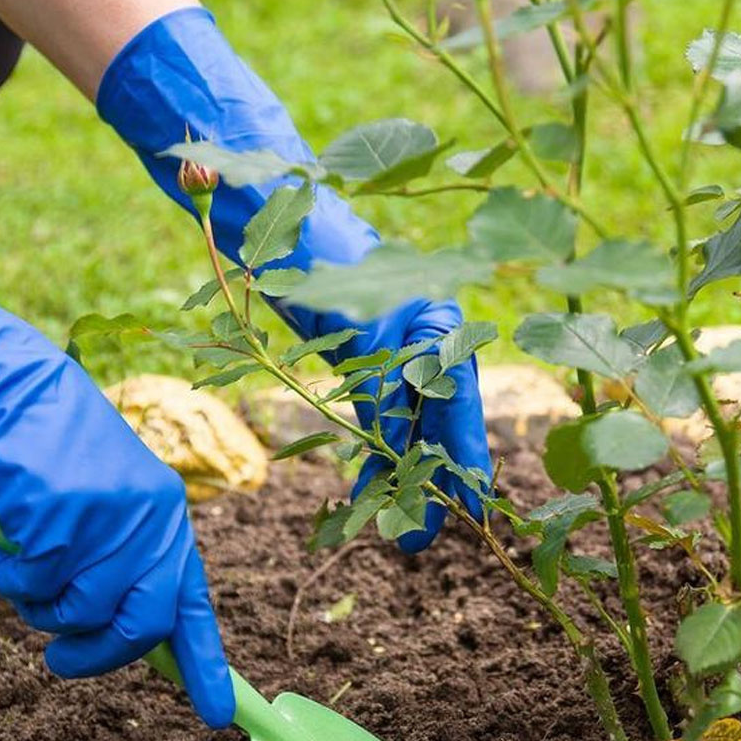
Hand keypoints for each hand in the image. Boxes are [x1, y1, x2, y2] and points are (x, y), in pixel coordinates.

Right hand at [0, 273, 234, 727]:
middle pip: (140, 625)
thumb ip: (121, 562)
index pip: (193, 603)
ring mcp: (113, 519)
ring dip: (40, 609)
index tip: (220, 715)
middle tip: (60, 661)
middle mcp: (153, 522)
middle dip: (96, 657)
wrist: (14, 393)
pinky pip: (36, 583)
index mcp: (168, 521)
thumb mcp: (107, 509)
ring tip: (21, 574)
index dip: (205, 663)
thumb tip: (122, 631)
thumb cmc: (55, 460)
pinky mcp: (67, 516)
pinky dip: (9, 577)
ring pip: (80, 611)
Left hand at [98, 7, 492, 548]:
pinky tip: (364, 483)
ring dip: (398, 470)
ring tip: (393, 524)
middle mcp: (427, 338)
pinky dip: (370, 445)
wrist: (271, 207)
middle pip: (437, 422)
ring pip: (406, 422)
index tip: (470, 509)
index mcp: (439, 325)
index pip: (458, 407)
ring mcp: (398, 347)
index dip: (462, 462)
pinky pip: (376, 411)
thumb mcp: (354, 329)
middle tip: (423, 533)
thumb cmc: (317, 253)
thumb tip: (394, 454)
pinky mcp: (367, 353)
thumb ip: (377, 390)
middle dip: (430, 478)